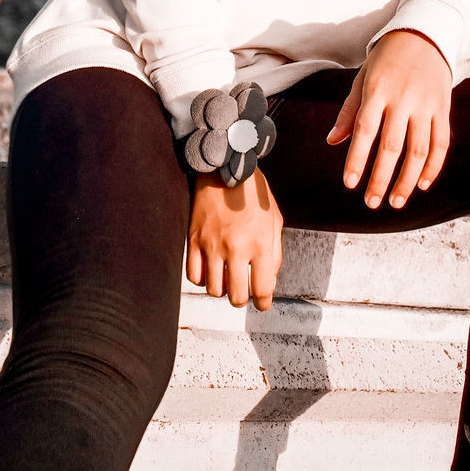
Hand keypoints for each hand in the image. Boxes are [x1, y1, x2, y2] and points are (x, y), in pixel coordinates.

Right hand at [186, 167, 282, 309]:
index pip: (262, 290)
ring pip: (214, 290)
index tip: (262, 303)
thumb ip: (275, 252)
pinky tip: (210, 270)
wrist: (226, 167)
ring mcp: (212, 245)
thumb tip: (269, 279)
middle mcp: (236, 248)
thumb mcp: (275, 220)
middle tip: (244, 292)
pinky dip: (203, 279)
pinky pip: (194, 275)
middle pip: (237, 297)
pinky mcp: (194, 240)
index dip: (264, 302)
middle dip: (242, 299)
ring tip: (227, 279)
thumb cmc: (253, 192)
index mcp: (260, 244)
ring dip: (222, 289)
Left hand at [326, 29, 451, 209]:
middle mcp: (403, 98)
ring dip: (408, 180)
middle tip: (371, 203)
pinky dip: (434, 166)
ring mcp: (426, 104)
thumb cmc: (386, 60)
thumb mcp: (363, 78)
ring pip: (419, 150)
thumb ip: (349, 111)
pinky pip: (442, 142)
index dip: (357, 158)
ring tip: (396, 201)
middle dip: (381, 178)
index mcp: (378, 90)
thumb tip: (333, 142)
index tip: (350, 184)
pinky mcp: (443, 107)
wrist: (424, 35)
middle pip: (392, 146)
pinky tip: (423, 184)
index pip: (365, 130)